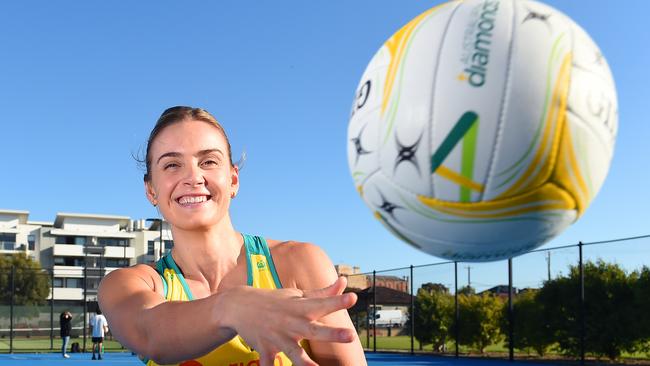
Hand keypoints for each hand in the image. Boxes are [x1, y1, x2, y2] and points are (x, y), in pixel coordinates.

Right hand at [218, 277, 356, 365]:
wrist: (239, 305)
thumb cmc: (275, 300)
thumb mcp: (298, 295)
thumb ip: (323, 293)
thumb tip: (344, 282)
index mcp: (302, 308)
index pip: (323, 304)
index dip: (338, 301)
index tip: (353, 298)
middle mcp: (292, 323)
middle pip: (315, 330)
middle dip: (332, 334)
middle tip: (350, 336)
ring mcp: (278, 337)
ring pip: (294, 352)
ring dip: (306, 363)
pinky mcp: (265, 348)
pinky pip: (268, 363)